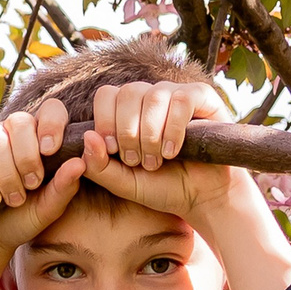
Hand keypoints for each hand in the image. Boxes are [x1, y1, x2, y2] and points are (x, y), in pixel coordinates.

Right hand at [0, 98, 88, 253]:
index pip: (50, 110)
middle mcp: (12, 131)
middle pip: (20, 121)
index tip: (50, 151)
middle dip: (27, 157)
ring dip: (6, 173)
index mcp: (39, 137)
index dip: (51, 124)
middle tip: (31, 185)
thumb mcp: (48, 207)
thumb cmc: (21, 218)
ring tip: (13, 199)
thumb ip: (65, 186)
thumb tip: (80, 162)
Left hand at [77, 80, 240, 222]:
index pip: (107, 95)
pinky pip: (182, 99)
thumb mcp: (122, 183)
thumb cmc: (161, 187)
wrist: (200, 198)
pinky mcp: (203, 98)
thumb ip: (99, 166)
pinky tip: (173, 151)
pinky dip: (173, 128)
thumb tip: (87, 136)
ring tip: (157, 160)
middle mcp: (151, 97)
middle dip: (128, 132)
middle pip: (128, 92)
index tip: (113, 152)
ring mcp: (176, 94)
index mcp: (129, 110)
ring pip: (154, 96)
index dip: (105, 121)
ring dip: (152, 134)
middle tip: (138, 162)